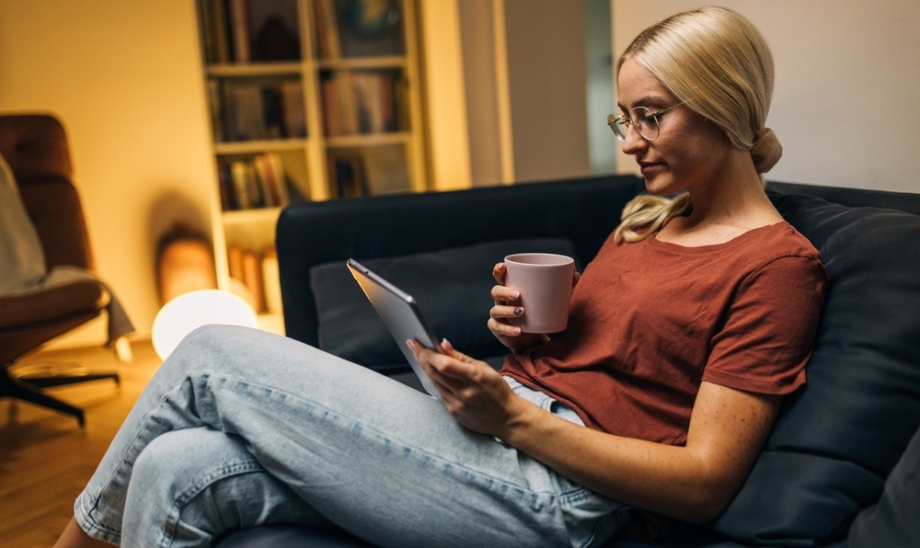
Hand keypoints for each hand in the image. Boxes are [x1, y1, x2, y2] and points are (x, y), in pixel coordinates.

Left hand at [408, 338, 523, 437]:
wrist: (507, 418)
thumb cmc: (497, 390)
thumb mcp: (483, 368)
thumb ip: (461, 357)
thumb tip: (443, 344)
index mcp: (475, 377)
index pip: (444, 364)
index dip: (429, 354)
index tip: (421, 344)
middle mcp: (465, 392)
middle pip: (435, 373)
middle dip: (422, 358)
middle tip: (414, 346)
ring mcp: (458, 404)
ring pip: (434, 383)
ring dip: (425, 369)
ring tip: (420, 357)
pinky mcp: (454, 413)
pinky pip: (440, 394)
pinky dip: (435, 382)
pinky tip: (431, 373)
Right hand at [488, 262, 578, 352]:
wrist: (532, 339)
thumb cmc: (539, 314)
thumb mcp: (550, 300)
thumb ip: (562, 287)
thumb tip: (576, 273)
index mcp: (510, 288)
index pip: (500, 277)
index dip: (499, 271)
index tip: (503, 267)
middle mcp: (501, 300)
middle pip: (495, 292)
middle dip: (504, 291)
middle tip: (518, 294)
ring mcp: (497, 315)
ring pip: (496, 310)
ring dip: (508, 310)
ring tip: (521, 312)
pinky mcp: (498, 330)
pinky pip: (499, 328)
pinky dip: (509, 329)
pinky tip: (519, 330)